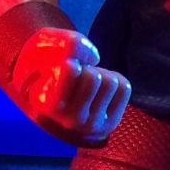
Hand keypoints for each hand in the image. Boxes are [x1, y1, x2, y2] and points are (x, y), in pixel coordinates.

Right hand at [10, 28, 130, 143]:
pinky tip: (102, 91)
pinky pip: (124, 87)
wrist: (61, 106)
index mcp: (46, 103)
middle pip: (92, 76)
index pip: (71, 70)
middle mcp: (68, 119)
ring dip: (102, 75)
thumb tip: (94, 57)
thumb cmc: (52, 72)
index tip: (68, 66)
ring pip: (110, 82)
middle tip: (79, 78)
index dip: (73, 61)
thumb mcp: (45, 53)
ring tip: (90, 84)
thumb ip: (64, 44)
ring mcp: (91, 125)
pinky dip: (116, 82)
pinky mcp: (111, 123)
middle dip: (88, 69)